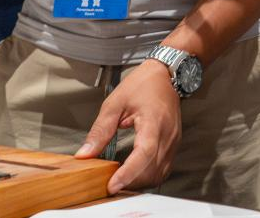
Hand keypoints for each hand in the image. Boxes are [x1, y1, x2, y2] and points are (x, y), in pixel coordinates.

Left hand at [75, 60, 181, 193]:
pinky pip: (163, 169)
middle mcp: (167, 134)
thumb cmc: (142, 85)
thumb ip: (100, 130)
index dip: (128, 172)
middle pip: (151, 169)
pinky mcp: (174, 145)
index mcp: (154, 120)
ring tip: (120, 179)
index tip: (112, 185)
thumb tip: (85, 154)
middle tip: (108, 182)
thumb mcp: (115, 103)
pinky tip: (134, 173)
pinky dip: (148, 176)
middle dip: (130, 181)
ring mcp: (173, 141)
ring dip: (139, 182)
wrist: (164, 75)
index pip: (144, 152)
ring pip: (158, 173)